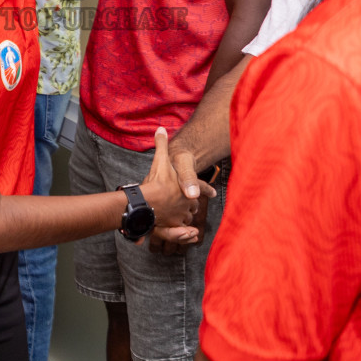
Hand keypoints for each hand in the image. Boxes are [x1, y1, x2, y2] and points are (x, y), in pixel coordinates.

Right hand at [137, 128, 212, 246]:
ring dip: (186, 216)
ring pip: (187, 216)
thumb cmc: (156, 181)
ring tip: (183, 215)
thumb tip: (160, 128)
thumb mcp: (160, 160)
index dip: (207, 189)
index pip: (201, 186)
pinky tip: (183, 232)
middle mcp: (188, 201)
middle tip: (191, 202)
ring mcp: (181, 214)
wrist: (147, 202)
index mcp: (189, 186)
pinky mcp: (173, 226)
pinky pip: (181, 230)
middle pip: (194, 204)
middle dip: (193, 204)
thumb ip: (162, 145)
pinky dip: (183, 232)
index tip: (213, 193)